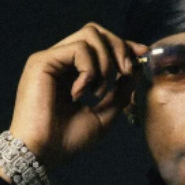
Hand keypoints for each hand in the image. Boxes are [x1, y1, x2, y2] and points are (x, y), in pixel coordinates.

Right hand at [8, 23, 147, 169]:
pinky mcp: (42, 61)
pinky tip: (80, 93)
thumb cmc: (69, 139)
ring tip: (99, 91)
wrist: (45, 153)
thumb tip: (135, 70)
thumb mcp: (105, 115)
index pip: (101, 45)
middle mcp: (62, 61)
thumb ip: (121, 92)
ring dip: (105, 63)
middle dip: (120, 48)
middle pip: (97, 32)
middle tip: (126, 72)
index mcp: (74, 72)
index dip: (124, 45)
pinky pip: (79, 48)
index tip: (142, 53)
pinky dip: (89, 70)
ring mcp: (51, 59)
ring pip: (90, 34)